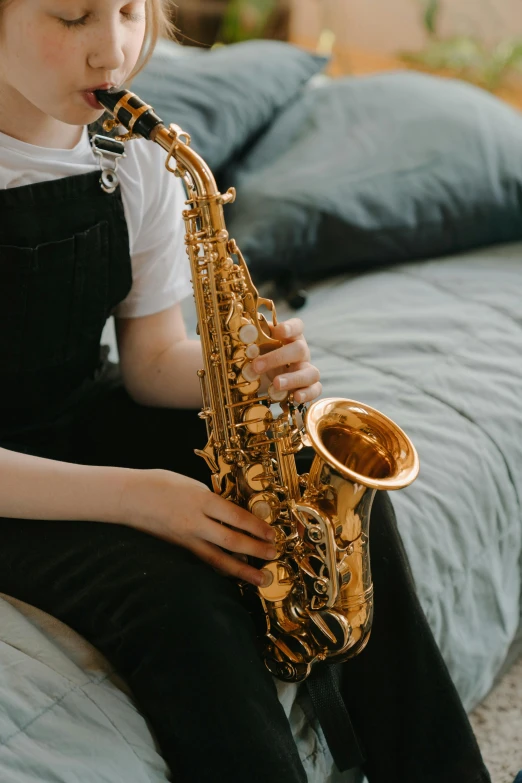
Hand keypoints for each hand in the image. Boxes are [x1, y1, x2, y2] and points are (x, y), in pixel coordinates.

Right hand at [121, 469, 276, 586]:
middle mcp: (195, 522)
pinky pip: (204, 560)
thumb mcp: (191, 484)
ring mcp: (185, 538)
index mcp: (201, 499)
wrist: (128, 496)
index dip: (256, 526)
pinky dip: (220, 568)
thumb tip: (231, 512)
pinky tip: (232, 575)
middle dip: (255, 549)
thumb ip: (211, 499)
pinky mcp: (178, 547)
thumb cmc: (159, 483)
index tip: (272, 533)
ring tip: (260, 578)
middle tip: (273, 554)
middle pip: (231, 540)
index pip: (236, 516)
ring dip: (242, 569)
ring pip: (219, 558)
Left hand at [253, 318, 321, 403]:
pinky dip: (307, 394)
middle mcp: (302, 352)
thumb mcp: (258, 345)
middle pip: (300, 350)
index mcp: (291, 337)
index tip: (279, 331)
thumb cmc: (265, 355)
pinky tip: (295, 397)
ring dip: (293, 379)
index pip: (297, 326)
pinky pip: (315, 390)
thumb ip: (253, 338)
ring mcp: (307, 370)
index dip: (290, 327)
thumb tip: (245, 331)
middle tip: (257, 366)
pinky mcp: (310, 387)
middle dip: (277, 358)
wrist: (268, 377)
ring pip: (310, 372)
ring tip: (276, 384)